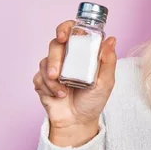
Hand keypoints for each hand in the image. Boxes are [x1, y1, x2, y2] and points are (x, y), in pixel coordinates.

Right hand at [32, 20, 116, 145]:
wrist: (78, 121)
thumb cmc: (94, 100)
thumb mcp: (106, 81)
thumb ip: (108, 61)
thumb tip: (111, 39)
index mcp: (82, 53)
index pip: (72, 31)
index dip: (65, 28)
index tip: (63, 35)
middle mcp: (67, 57)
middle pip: (55, 45)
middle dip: (55, 58)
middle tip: (57, 72)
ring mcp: (53, 68)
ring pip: (44, 61)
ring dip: (52, 77)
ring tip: (63, 90)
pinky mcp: (42, 80)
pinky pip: (39, 77)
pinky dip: (48, 87)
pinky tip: (59, 95)